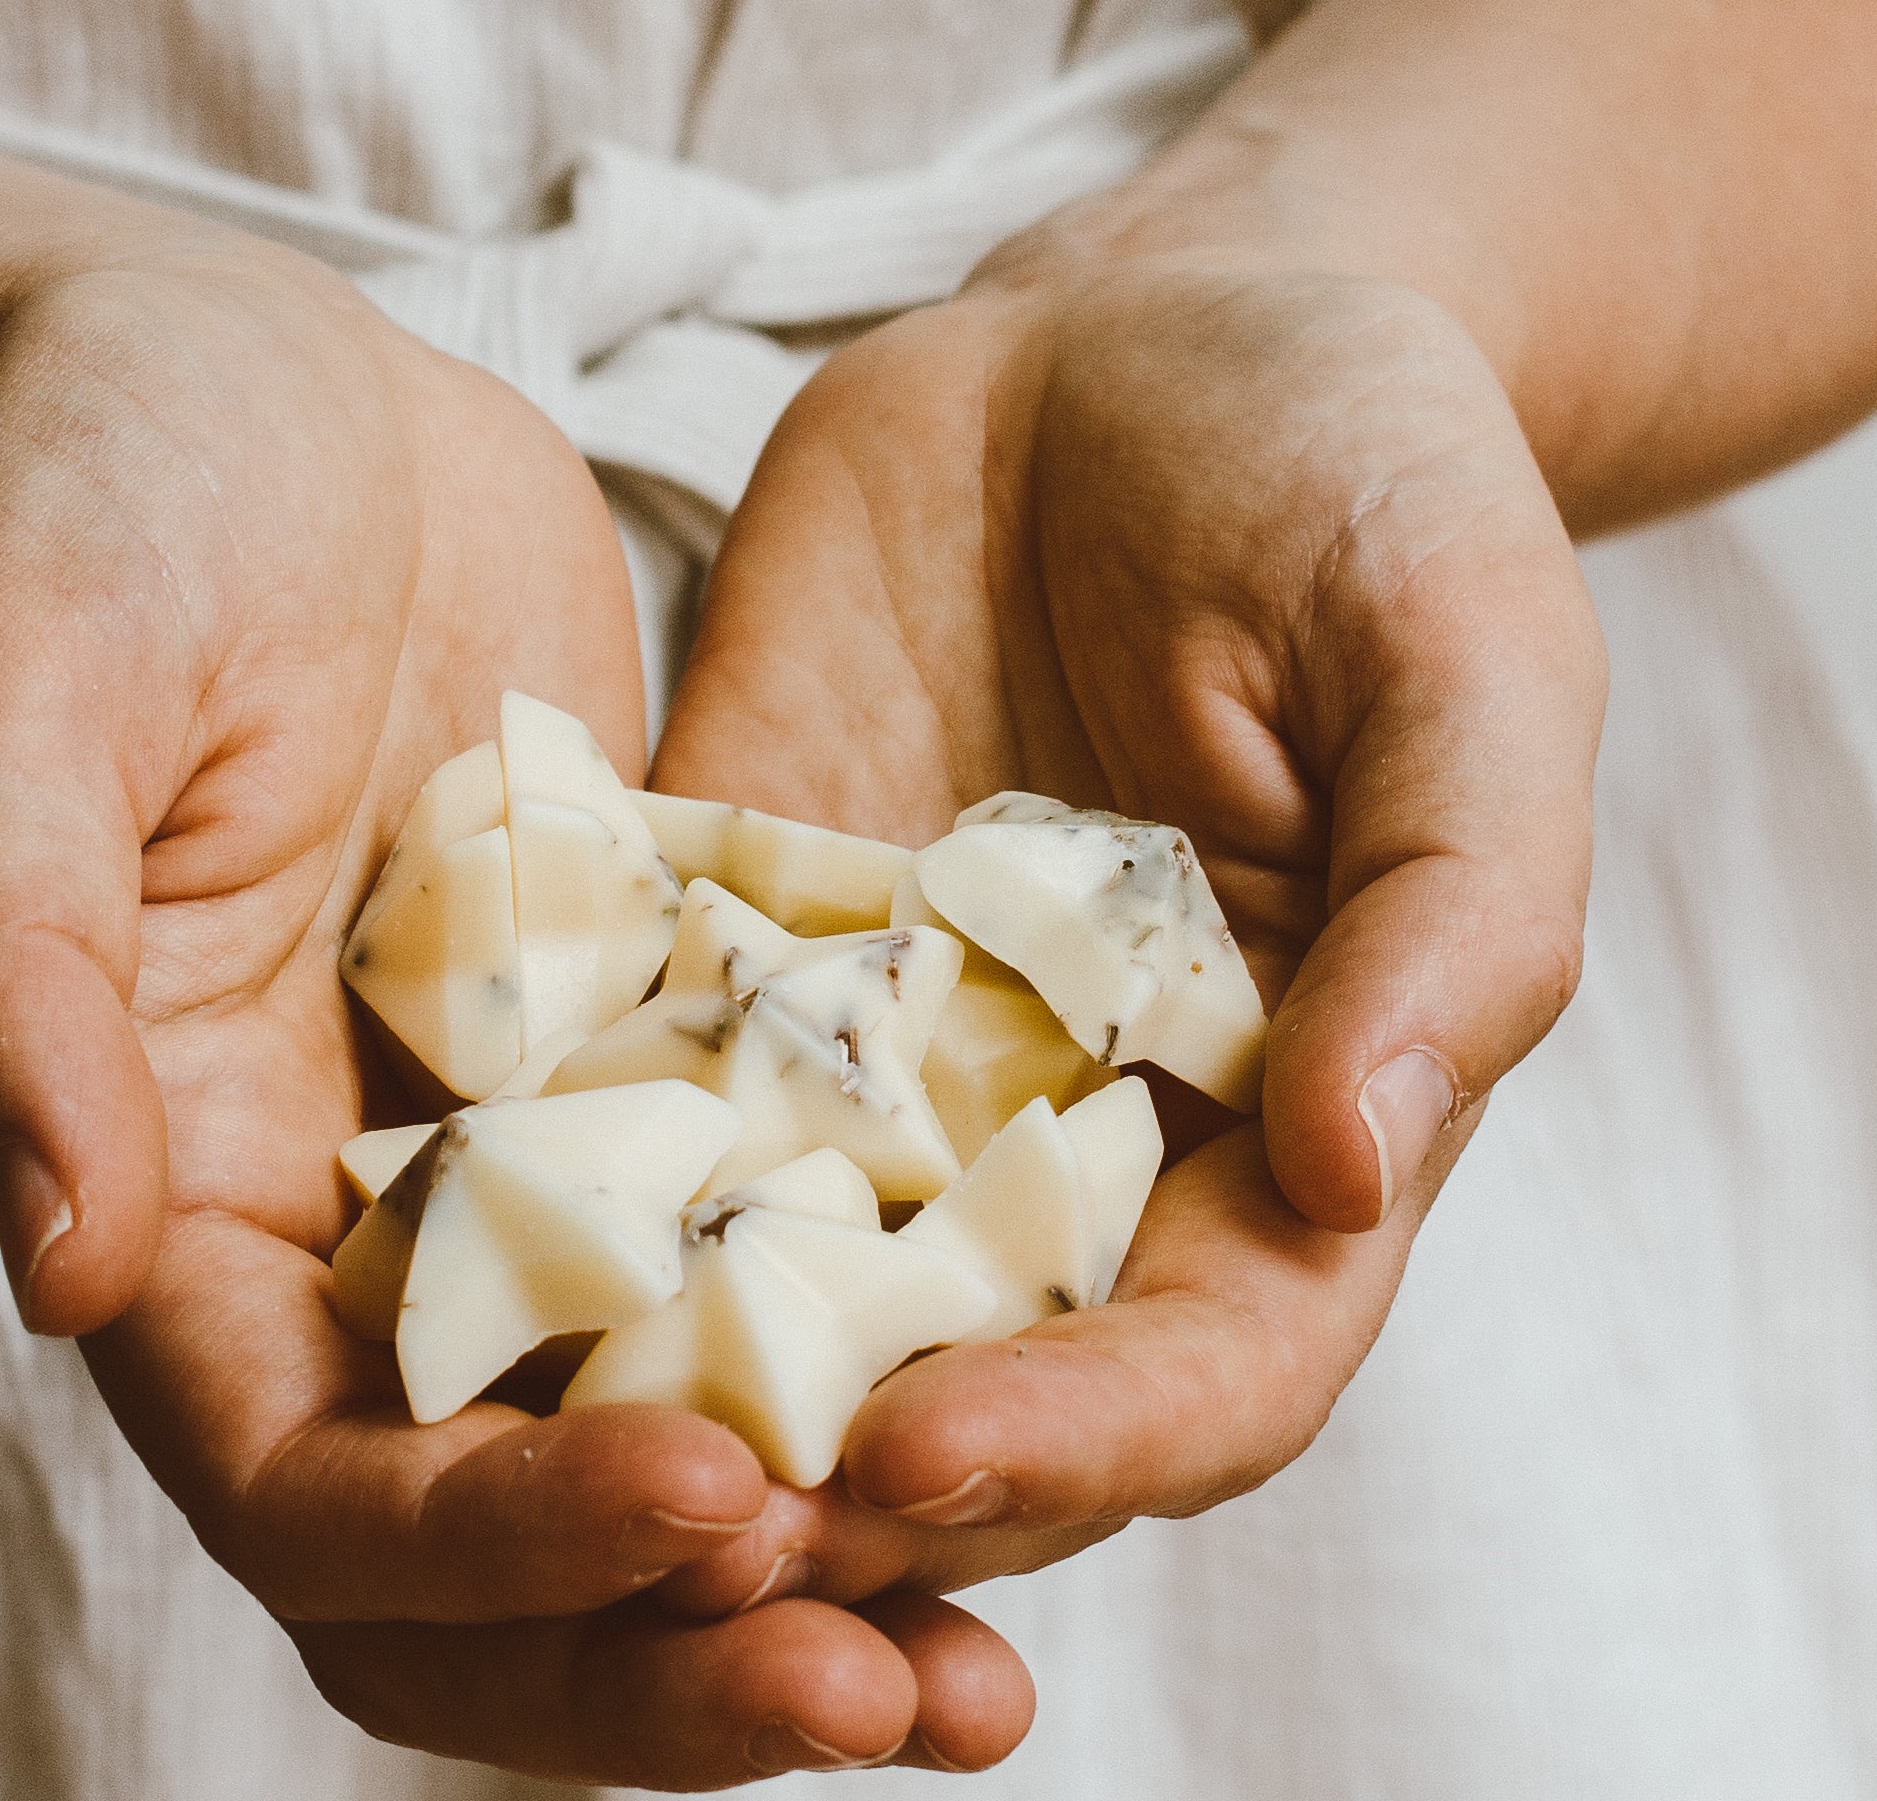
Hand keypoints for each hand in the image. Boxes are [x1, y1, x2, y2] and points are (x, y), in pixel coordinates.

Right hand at [0, 223, 1029, 1781]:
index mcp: (165, 1205)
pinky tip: (1040, 1393)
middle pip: (479, 1565)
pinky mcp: (645, 1068)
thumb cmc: (87, 499)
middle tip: (904, 1698)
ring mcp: (503, 1172)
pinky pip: (766, 1272)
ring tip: (997, 1672)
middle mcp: (336, 1241)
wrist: (234, 372)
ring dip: (806, 1592)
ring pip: (642, 1462)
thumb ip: (9, 970)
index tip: (709, 1495)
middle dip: (675, 1664)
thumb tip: (65, 1267)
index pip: (303, 1491)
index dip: (490, 1546)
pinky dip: (876, 1370)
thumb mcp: (17, 692)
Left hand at [646, 232, 1604, 1614]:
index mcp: (1280, 1130)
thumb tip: (1354, 1164)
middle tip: (683, 1539)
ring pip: (768, 1300)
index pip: (1208, 1367)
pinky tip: (412, 1232)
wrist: (1127, 337)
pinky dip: (531, 1182)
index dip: (1082, 1442)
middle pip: (966, 1393)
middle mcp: (1064, 1146)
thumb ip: (1458, 910)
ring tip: (525, 1452)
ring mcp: (872, 1065)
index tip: (923, 1459)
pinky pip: (616, 1096)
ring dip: (660, 1401)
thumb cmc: (1353, 475)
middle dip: (836, 1493)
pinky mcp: (714, 954)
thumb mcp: (1464, 649)